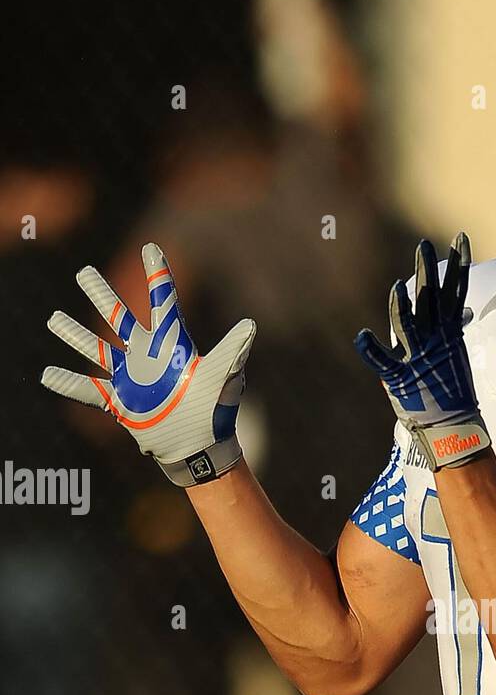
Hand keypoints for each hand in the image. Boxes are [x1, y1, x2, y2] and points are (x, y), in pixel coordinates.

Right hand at [41, 241, 255, 486]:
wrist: (200, 446)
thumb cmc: (215, 410)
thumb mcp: (223, 377)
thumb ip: (232, 351)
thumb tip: (250, 326)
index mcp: (171, 345)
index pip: (163, 302)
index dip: (157, 275)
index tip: (151, 248)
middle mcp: (146, 356)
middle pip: (118, 318)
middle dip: (101, 295)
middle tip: (83, 272)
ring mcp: (130, 378)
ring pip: (96, 349)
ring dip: (74, 335)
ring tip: (53, 319)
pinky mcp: (119, 402)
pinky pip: (87, 390)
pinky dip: (67, 384)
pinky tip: (46, 374)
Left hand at [354, 232, 489, 471]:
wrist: (452, 427)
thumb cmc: (451, 391)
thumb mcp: (454, 353)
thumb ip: (452, 328)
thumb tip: (463, 311)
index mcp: (448, 333)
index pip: (455, 292)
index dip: (458, 265)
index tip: (460, 238)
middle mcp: (434, 341)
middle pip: (431, 300)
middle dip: (428, 272)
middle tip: (423, 246)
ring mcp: (417, 358)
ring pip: (409, 325)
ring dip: (403, 306)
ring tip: (398, 286)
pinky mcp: (400, 378)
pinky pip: (382, 362)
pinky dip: (371, 350)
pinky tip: (361, 336)